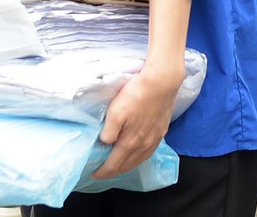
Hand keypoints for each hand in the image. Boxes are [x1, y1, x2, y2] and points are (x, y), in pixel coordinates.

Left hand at [92, 63, 182, 178]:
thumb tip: (105, 143)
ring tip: (118, 166)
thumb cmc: (136, 94)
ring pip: (139, 160)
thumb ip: (109, 130)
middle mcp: (144, 145)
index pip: (115, 164)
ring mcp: (154, 139)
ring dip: (127, 166)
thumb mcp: (116, 111)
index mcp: (130, 142)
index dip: (103, 172)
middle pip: (127, 165)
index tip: (94, 174)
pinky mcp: (161, 132)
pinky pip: (148, 152)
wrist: (162, 83)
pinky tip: (137, 155)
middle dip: (114, 172)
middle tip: (103, 172)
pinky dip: (139, 158)